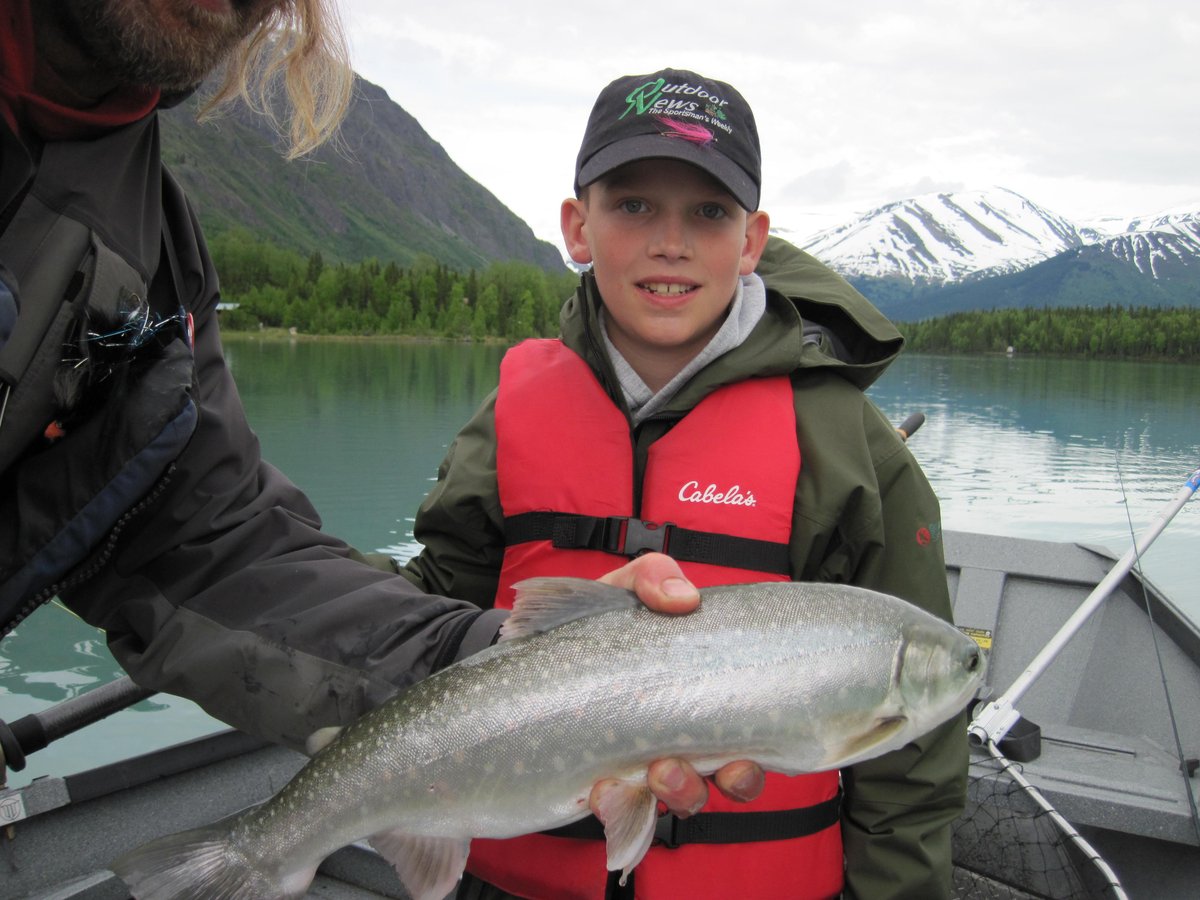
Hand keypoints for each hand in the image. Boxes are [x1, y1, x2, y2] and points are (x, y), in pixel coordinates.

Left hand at [591, 553, 765, 816]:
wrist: (529, 652)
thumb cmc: (593, 623)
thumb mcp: (623, 590)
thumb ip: (653, 578)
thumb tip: (685, 598)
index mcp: (703, 694)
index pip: (751, 737)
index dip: (755, 759)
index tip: (743, 758)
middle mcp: (687, 737)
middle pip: (731, 779)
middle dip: (724, 782)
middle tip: (683, 764)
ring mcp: (649, 765)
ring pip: (686, 798)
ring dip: (679, 793)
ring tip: (653, 773)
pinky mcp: (610, 784)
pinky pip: (627, 813)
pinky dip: (620, 808)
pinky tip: (602, 790)